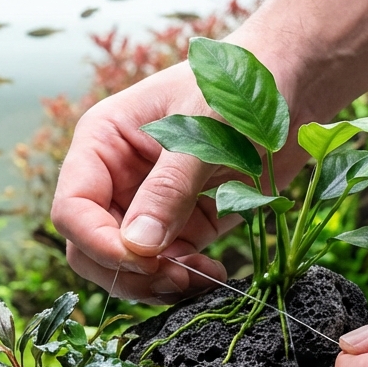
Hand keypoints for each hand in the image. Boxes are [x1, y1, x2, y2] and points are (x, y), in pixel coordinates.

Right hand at [51, 62, 229, 303]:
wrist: (296, 82)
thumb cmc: (242, 87)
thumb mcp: (204, 131)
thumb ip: (169, 188)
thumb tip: (138, 246)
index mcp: (102, 142)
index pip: (72, 208)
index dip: (98, 242)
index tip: (144, 259)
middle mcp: (115, 177)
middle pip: (89, 246)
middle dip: (125, 271)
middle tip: (174, 277)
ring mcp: (146, 206)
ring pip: (124, 266)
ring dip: (155, 283)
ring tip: (199, 277)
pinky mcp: (181, 227)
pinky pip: (163, 268)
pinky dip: (182, 280)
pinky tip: (213, 272)